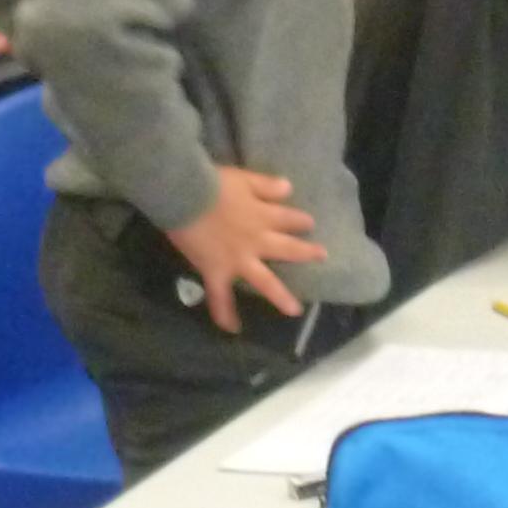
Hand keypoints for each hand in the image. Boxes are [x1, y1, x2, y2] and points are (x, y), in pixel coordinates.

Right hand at [165, 166, 323, 332]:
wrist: (185, 196)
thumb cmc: (211, 184)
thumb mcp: (244, 178)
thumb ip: (266, 185)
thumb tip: (289, 188)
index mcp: (262, 216)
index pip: (287, 218)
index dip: (299, 221)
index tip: (308, 224)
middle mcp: (256, 241)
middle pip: (287, 248)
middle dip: (306, 252)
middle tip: (322, 256)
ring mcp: (238, 260)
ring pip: (264, 282)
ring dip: (281, 297)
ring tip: (295, 310)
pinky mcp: (216, 272)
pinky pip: (221, 297)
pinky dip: (225, 314)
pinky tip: (233, 329)